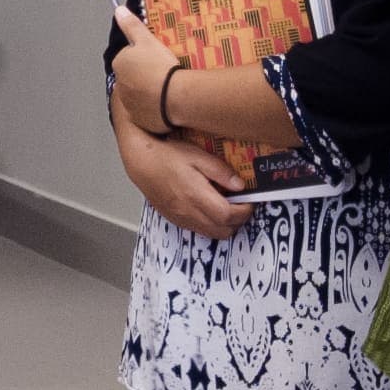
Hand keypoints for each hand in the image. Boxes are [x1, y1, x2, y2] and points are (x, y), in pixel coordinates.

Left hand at [109, 6, 184, 131]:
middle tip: (163, 73)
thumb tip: (119, 11)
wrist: (173, 95)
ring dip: (149, 92)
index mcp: (119, 64)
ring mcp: (129, 104)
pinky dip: (154, 108)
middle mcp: (119, 86)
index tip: (156, 59)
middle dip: (145, 76)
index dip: (144, 58)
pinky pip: (147, 112)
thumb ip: (131, 25)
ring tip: (166, 88)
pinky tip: (166, 102)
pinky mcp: (140, 119)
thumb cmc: (160, 66)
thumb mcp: (147, 40)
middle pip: (133, 77)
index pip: (128, 58)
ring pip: (139, 95)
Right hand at [112, 94, 251, 239]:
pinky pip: (198, 230)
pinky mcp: (174, 219)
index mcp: (196, 196)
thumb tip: (240, 185)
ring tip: (226, 206)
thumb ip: (221, 171)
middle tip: (241, 204)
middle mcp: (189, 212)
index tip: (249, 201)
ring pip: (211, 234)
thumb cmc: (167, 155)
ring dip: (224, 225)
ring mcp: (180, 218)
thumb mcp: (198, 155)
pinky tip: (208, 207)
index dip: (245, 212)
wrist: (140, 162)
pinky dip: (210, 225)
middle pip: (223, 231)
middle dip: (238, 221)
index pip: (229, 216)